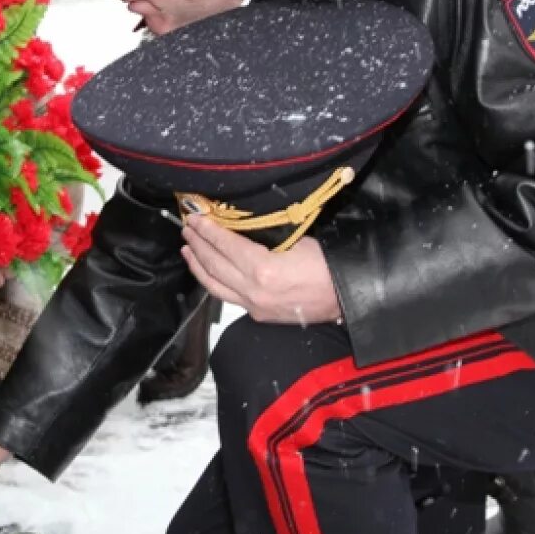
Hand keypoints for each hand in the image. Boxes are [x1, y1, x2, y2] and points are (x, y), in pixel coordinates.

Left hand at [181, 215, 342, 324]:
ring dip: (198, 265)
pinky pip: (227, 297)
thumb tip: (240, 226)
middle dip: (198, 244)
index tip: (196, 218)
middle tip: (187, 229)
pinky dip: (213, 282)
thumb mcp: (296, 239)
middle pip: (214, 264)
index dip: (208, 230)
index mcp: (262, 269)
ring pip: (215, 285)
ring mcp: (254, 306)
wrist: (346, 297)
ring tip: (188, 249)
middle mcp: (253, 290)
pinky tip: (208, 271)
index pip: (225, 245)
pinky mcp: (258, 315)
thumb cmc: (328, 266)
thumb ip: (264, 236)